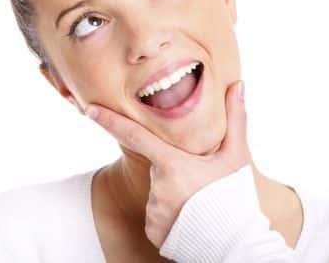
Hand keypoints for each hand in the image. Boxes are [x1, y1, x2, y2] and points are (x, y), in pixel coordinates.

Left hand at [84, 80, 249, 248]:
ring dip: (175, 192)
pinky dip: (171, 213)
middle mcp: (157, 187)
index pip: (136, 136)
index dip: (111, 121)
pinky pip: (157, 213)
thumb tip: (239, 84)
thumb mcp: (237, 157)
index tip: (89, 109)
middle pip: (159, 167)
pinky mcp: (152, 230)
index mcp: (173, 164)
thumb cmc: (236, 196)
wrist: (236, 244)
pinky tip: (191, 217)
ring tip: (200, 204)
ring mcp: (153, 211)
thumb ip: (236, 118)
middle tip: (202, 184)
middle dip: (175, 169)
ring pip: (158, 191)